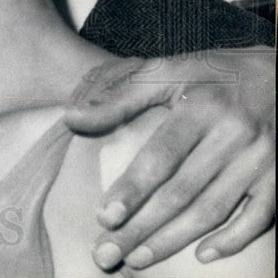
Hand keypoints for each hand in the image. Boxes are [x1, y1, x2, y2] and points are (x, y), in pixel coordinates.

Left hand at [65, 51, 274, 270]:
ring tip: (137, 258)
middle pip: (182, 192)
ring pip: (213, 210)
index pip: (162, 156)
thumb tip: (71, 118)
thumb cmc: (213, 74)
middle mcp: (234, 135)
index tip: (105, 217)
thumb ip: (119, 96)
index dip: (133, 189)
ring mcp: (262, 160)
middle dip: (142, 227)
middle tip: (108, 253)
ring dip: (173, 240)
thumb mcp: (167, 71)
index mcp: (202, 107)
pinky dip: (231, 240)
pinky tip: (201, 255)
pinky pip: (258, 218)